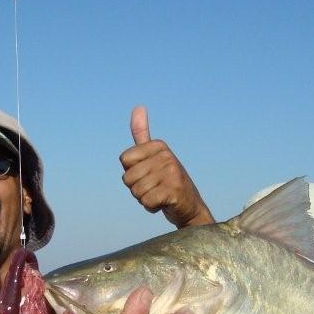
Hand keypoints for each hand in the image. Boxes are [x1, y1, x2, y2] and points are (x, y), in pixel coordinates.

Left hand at [119, 106, 212, 227]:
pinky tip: (163, 203)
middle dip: (136, 188)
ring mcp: (172, 173)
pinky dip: (151, 207)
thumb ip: (142, 134)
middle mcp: (167, 156)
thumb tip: (138, 107)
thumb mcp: (153, 156)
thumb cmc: (166, 181)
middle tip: (154, 188)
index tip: (148, 174)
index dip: (131, 172)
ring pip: (136, 191)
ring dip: (144, 198)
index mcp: (159, 146)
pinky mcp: (174, 191)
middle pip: (128, 177)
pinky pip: (147, 201)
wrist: (189, 206)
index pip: (124, 160)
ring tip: (159, 195)